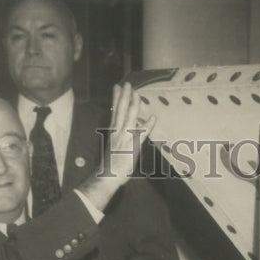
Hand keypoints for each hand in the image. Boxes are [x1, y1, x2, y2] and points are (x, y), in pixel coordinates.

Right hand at [79, 82, 157, 210]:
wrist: (107, 175)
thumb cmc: (112, 162)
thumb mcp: (114, 144)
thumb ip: (120, 133)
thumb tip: (129, 125)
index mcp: (113, 130)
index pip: (114, 110)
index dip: (116, 97)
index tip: (118, 86)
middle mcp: (117, 132)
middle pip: (120, 110)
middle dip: (124, 96)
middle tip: (127, 83)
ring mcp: (124, 138)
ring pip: (129, 118)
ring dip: (133, 105)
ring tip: (136, 94)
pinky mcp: (132, 147)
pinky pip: (141, 135)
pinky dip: (147, 126)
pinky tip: (153, 118)